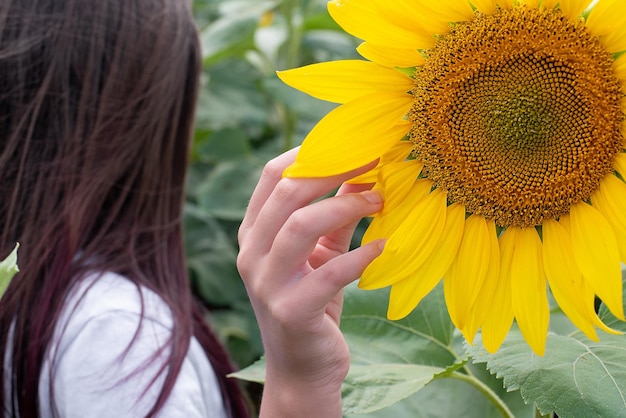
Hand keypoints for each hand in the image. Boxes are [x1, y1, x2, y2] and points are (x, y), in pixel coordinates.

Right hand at [237, 148, 384, 417]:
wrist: (302, 366)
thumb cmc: (312, 300)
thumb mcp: (322, 251)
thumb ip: (336, 213)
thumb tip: (364, 171)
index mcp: (255, 232)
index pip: (273, 176)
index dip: (313, 152)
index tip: (354, 142)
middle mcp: (252, 253)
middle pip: (287, 192)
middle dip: (334, 170)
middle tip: (375, 162)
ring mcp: (267, 284)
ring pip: (301, 225)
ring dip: (347, 205)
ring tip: (381, 199)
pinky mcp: (291, 311)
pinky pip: (330, 273)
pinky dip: (361, 255)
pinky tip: (383, 246)